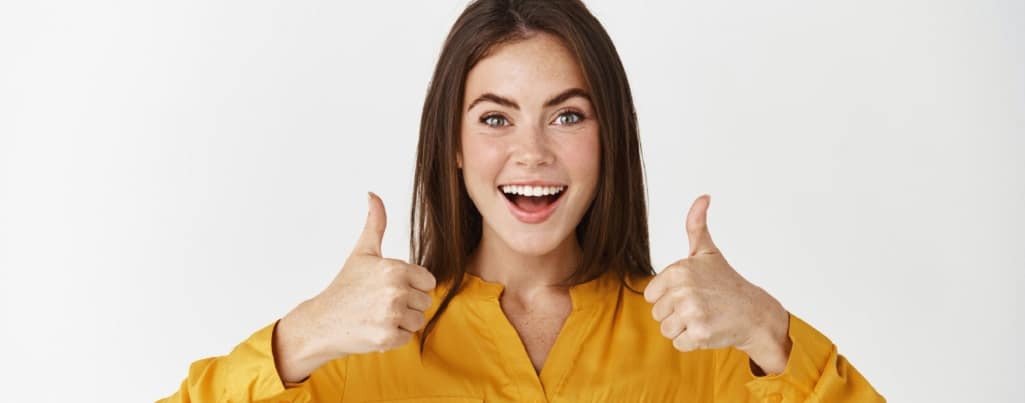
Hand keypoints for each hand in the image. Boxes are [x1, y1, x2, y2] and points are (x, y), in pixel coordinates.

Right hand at [274, 192, 436, 381]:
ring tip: (378, 315)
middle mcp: (395, 291)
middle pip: (424, 302)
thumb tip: (373, 194)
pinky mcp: (387, 338)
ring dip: (401, 321)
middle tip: (380, 303)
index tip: (390, 287)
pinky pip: (407, 337)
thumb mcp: (362, 252)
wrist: (322, 321)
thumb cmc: (345, 286)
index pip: (428, 281)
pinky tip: (375, 328)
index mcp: (395, 268)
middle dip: (407, 304)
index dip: (412, 285)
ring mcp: (391, 315)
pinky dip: (393, 337)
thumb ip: (375, 223)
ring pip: (418, 320)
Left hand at [643, 194, 791, 373]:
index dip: (669, 297)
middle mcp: (684, 289)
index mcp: (679, 269)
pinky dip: (693, 342)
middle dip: (677, 314)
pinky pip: (678, 344)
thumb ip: (697, 225)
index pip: (651, 295)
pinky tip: (709, 330)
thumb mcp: (708, 252)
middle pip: (658, 314)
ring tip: (705, 317)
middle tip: (701, 306)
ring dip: (684, 329)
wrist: (755, 313)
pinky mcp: (700, 334)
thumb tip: (703, 196)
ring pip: (667, 330)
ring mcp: (692, 312)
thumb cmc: (726, 283)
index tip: (691, 292)